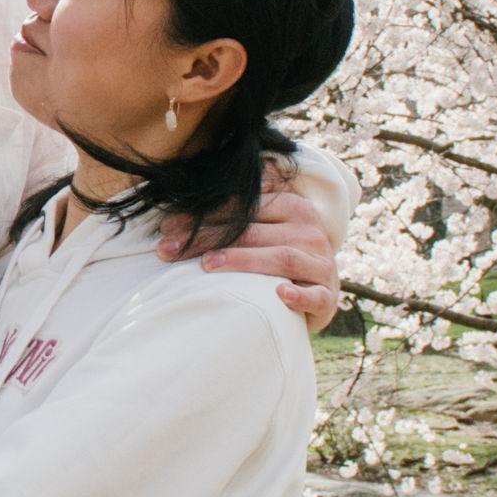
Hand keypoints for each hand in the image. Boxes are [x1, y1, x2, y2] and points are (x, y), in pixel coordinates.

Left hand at [175, 159, 344, 330]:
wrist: (320, 292)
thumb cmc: (281, 256)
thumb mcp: (266, 228)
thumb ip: (237, 212)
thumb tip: (182, 201)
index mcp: (293, 207)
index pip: (245, 207)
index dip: (205, 215)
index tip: (168, 227)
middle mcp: (309, 231)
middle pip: (254, 232)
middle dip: (209, 239)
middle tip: (169, 250)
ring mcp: (321, 263)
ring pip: (281, 257)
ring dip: (243, 260)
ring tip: (207, 265)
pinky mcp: (328, 295)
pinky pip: (315, 295)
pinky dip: (299, 295)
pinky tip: (279, 294)